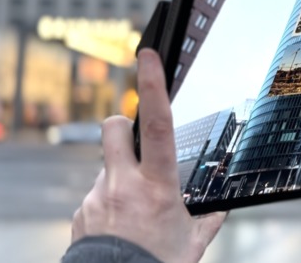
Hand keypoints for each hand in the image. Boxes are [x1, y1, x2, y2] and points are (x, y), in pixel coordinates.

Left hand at [71, 49, 225, 262]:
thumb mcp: (192, 243)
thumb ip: (207, 220)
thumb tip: (219, 210)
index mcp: (157, 186)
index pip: (157, 125)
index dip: (153, 85)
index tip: (149, 56)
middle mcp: (123, 184)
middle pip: (115, 127)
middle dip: (125, 124)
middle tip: (136, 142)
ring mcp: (98, 197)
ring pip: (108, 168)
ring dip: (121, 179)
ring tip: (134, 213)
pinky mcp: (81, 213)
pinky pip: (97, 197)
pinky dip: (109, 206)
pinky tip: (120, 228)